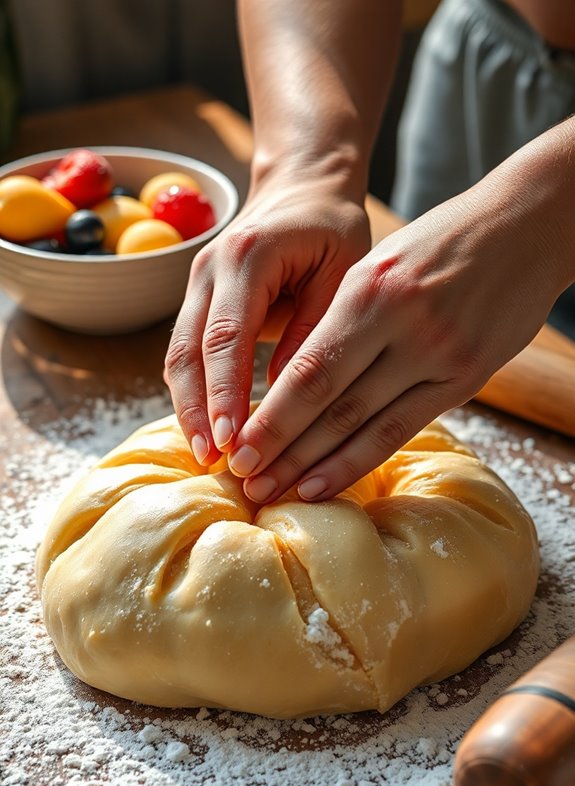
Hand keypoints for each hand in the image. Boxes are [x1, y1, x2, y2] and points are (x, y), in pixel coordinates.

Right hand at [165, 168, 370, 466]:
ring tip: (205, 457)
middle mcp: (209, 269)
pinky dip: (192, 393)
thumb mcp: (343, 270)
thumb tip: (288, 396)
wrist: (301, 187)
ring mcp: (197, 284)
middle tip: (211, 461)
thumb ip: (316, 329)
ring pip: (178, 356)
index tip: (228, 439)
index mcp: (247, 257)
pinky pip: (186, 353)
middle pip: (190, 351)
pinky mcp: (198, 302)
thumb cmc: (332, 227)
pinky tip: (205, 430)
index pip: (226, 336)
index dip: (224, 392)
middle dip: (197, 411)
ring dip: (188, 408)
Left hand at [227, 178, 563, 502]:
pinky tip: (325, 484)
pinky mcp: (467, 378)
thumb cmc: (441, 241)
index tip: (237, 448)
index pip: (308, 369)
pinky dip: (360, 459)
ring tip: (275, 493)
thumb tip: (291, 384)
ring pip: (363, 424)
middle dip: (280, 448)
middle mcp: (403, 325)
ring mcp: (439, 356)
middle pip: (328, 403)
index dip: (270, 417)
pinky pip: (403, 428)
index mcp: (370, 288)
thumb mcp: (380, 263)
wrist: (527, 225)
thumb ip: (341, 319)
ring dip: (313, 465)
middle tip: (244, 482)